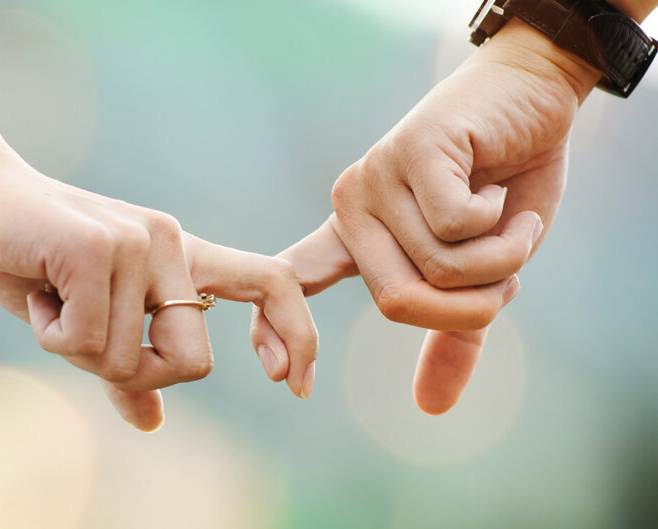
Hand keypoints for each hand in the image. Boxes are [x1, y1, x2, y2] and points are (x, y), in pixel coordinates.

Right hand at [0, 144, 317, 430]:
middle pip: (194, 362)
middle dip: (137, 374)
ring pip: (132, 359)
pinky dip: (51, 334)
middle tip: (85, 338)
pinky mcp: (100, 248)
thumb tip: (154, 424)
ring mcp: (139, 243)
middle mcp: (172, 244)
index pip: (272, 283)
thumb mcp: (86, 322)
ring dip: (79, 351)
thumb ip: (125, 369)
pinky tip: (35, 291)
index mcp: (182, 258)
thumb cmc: (31, 260)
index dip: (297, 334)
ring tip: (50, 299)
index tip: (293, 385)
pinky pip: (89, 340)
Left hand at [255, 19, 604, 411]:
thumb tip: (430, 408)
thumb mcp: (481, 271)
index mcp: (356, 236)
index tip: (277, 377)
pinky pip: (454, 226)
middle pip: (398, 301)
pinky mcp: (410, 152)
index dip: (276, 328)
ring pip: (436, 266)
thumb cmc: (504, 184)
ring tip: (510, 221)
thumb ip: (452, 331)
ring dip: (499, 259)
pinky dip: (501, 225)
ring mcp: (376, 177)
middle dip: (473, 302)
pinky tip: (501, 189)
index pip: (297, 281)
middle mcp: (352, 207)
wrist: (530, 96)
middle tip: (510, 270)